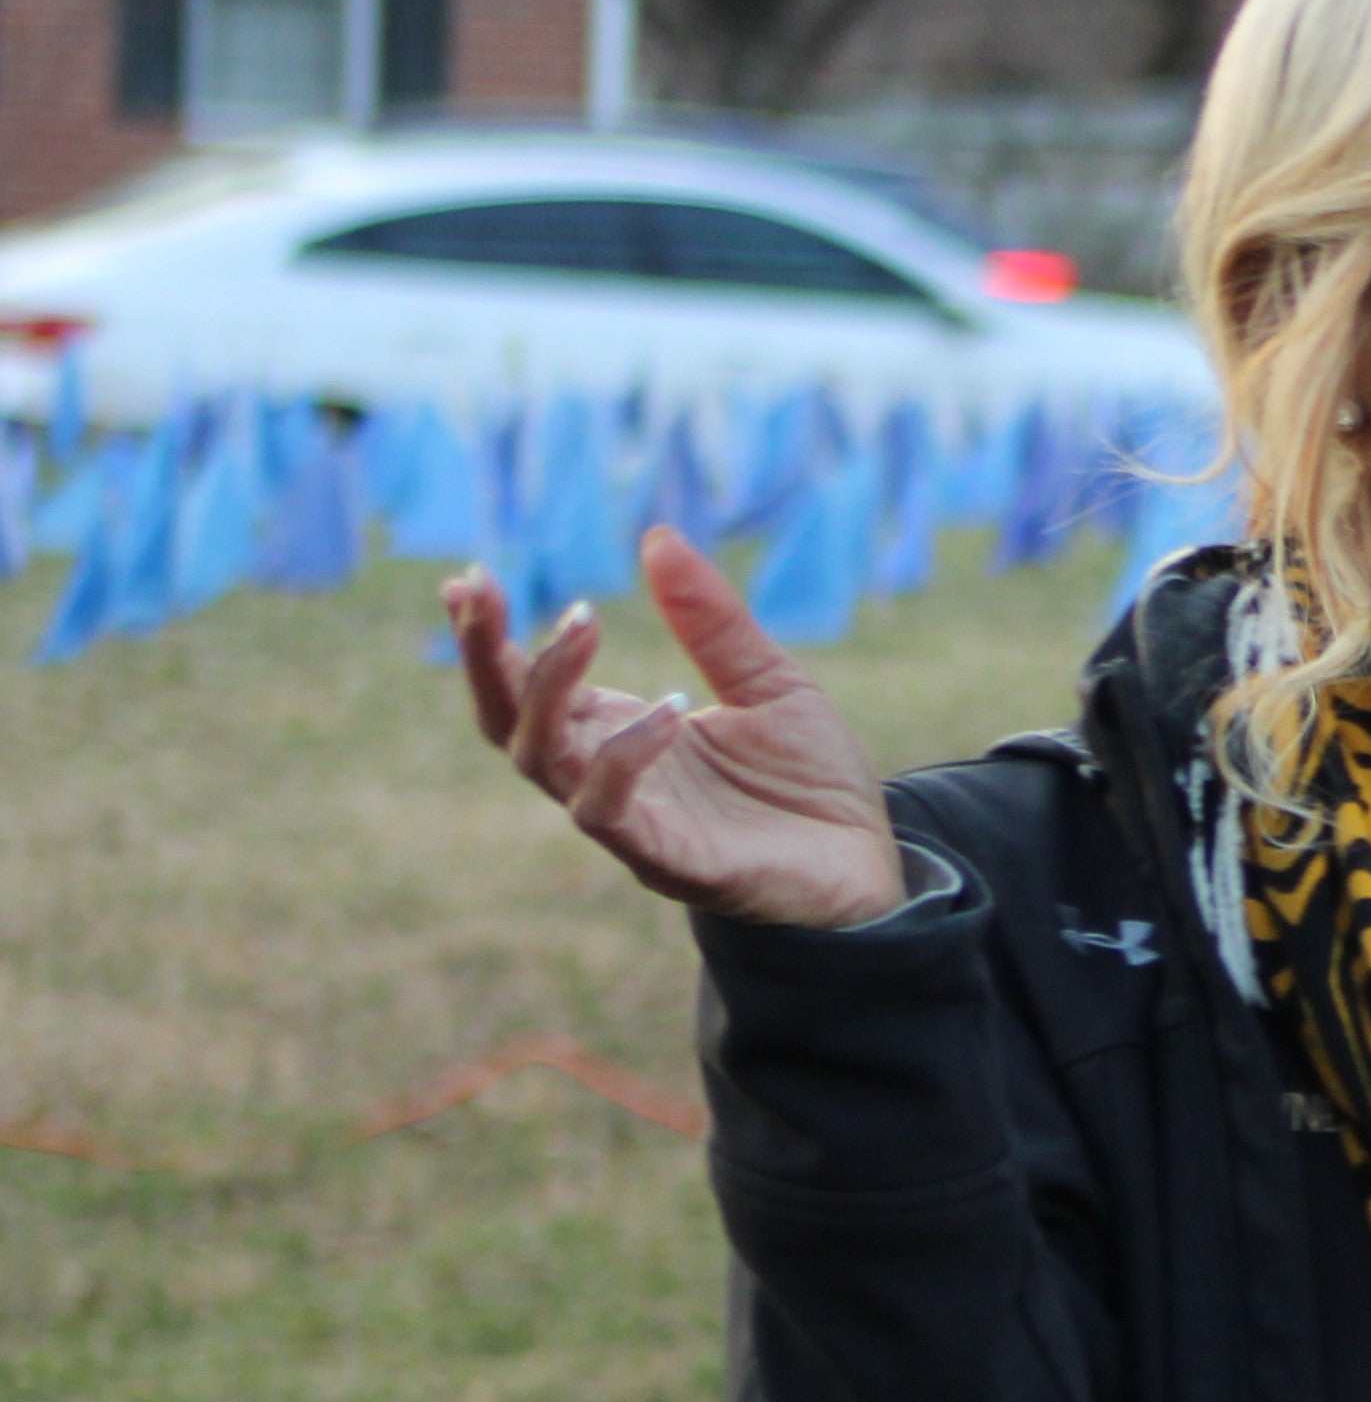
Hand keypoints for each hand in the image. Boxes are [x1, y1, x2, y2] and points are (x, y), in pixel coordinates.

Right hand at [449, 533, 908, 930]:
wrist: (871, 865)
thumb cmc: (810, 785)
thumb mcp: (770, 683)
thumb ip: (712, 622)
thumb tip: (659, 537)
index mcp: (620, 734)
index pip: (526, 687)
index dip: (489, 639)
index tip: (467, 581)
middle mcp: (608, 778)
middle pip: (507, 722)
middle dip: (484, 657)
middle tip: (478, 590)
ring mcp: (631, 823)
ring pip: (543, 763)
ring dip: (548, 689)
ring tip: (582, 622)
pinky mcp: (668, 862)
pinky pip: (609, 814)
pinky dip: (625, 758)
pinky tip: (668, 709)